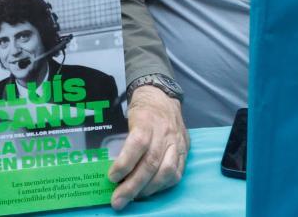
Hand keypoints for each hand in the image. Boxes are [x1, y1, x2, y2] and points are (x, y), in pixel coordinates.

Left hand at [107, 85, 188, 209]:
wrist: (163, 96)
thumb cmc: (141, 110)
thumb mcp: (128, 118)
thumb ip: (123, 141)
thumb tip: (112, 170)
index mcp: (147, 121)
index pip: (137, 144)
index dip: (124, 164)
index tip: (111, 177)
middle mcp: (164, 133)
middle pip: (150, 163)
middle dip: (132, 186)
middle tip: (117, 201)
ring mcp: (177, 143)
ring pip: (166, 171)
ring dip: (149, 189)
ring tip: (134, 198)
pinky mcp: (185, 150)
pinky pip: (177, 173)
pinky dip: (163, 186)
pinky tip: (151, 190)